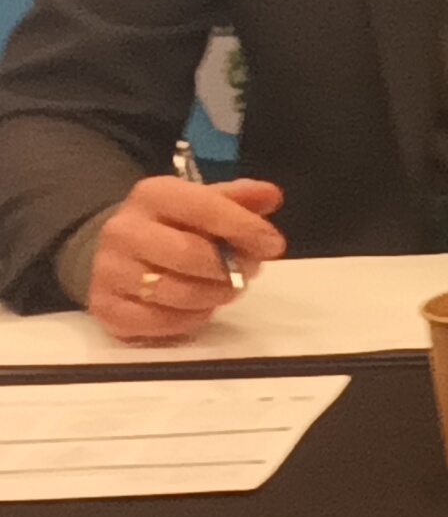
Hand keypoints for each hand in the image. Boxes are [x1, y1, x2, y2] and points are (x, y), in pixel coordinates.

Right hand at [85, 175, 287, 343]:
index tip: (273, 245)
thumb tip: (271, 196)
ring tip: (228, 289)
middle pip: (189, 254)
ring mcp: (108, 271)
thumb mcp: (204, 201)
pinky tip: (200, 307)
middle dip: (231, 268)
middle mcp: (123, 230)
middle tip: (250, 272)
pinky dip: (190, 318)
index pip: (204, 208)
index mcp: (152, 195)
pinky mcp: (104, 308)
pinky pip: (159, 322)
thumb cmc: (174, 225)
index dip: (245, 228)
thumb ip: (240, 198)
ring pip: (177, 292)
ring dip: (215, 295)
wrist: (120, 252)